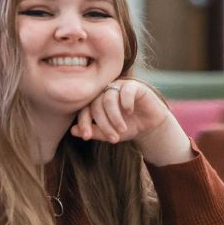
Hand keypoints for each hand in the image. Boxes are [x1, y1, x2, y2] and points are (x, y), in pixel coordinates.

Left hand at [70, 79, 190, 164]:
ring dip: (115, 117)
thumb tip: (73, 131)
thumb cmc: (128, 128)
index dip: (83, 122)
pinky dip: (126, 103)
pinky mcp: (134, 85)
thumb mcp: (110, 133)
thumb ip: (94, 131)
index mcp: (97, 101)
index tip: (86, 136)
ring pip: (109, 99)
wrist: (150, 126)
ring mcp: (119, 86)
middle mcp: (105, 91)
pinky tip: (130, 112)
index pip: (85, 108)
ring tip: (121, 129)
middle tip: (113, 138)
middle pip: (96, 104)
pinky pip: (125, 90)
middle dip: (103, 124)